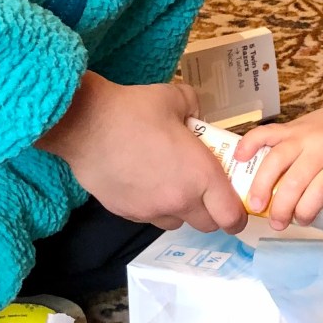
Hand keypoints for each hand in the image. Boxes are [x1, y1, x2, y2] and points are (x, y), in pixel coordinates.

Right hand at [36, 72, 245, 233]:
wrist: (83, 123)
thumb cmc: (133, 110)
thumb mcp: (175, 98)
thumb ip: (195, 108)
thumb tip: (196, 115)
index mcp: (201, 175)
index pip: (231, 215)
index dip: (238, 217)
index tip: (237, 210)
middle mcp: (180, 199)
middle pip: (207, 224)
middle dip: (212, 212)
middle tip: (206, 192)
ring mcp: (150, 210)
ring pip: (177, 222)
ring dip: (182, 210)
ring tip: (172, 184)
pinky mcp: (125, 212)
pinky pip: (150, 217)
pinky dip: (154, 206)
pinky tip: (145, 182)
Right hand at [235, 69, 322, 229]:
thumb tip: (320, 220)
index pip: (320, 191)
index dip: (306, 211)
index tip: (301, 222)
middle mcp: (320, 147)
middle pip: (295, 180)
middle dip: (281, 207)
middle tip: (275, 223)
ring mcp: (303, 135)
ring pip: (276, 159)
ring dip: (261, 185)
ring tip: (255, 205)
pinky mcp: (290, 126)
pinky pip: (266, 132)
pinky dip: (250, 143)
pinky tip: (239, 159)